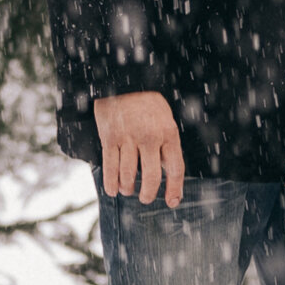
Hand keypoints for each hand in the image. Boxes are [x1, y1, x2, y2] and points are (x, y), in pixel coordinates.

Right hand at [94, 91, 184, 206]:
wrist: (124, 82)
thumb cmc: (147, 105)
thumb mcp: (166, 120)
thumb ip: (167, 144)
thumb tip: (166, 172)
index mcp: (168, 133)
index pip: (175, 168)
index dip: (174, 189)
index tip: (172, 202)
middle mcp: (149, 137)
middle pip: (151, 176)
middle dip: (148, 193)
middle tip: (145, 198)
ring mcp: (128, 138)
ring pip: (128, 174)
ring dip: (127, 188)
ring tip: (127, 191)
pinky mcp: (110, 137)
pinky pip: (110, 166)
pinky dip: (111, 182)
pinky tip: (113, 190)